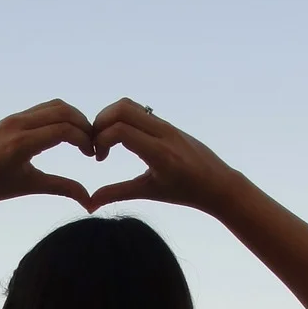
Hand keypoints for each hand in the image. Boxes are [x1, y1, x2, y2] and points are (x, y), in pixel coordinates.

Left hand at [0, 101, 94, 210]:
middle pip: (63, 111)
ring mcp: (13, 118)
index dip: (85, 139)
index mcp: (21, 144)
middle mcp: (17, 125)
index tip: (92, 155)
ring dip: (73, 117)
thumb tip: (90, 202)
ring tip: (81, 138)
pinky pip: (41, 109)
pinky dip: (59, 116)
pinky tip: (64, 134)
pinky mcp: (11, 116)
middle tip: (92, 144)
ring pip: (53, 106)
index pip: (64, 130)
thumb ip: (62, 188)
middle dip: (84, 125)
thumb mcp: (30, 186)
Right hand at [88, 99, 247, 215]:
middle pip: (122, 109)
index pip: (120, 130)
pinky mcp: (167, 123)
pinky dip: (122, 118)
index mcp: (159, 153)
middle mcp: (163, 133)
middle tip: (96, 144)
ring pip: (129, 105)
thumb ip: (118, 193)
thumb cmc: (185, 192)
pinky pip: (139, 110)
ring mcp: (166, 125)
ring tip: (105, 140)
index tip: (98, 158)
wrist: (218, 182)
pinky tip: (121, 139)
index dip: (100, 139)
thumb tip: (89, 203)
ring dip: (110, 118)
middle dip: (100, 122)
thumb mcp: (149, 192)